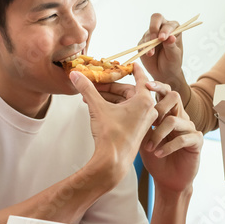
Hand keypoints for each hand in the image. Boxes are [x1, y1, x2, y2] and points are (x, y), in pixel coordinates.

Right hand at [71, 64, 156, 180]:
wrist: (113, 161)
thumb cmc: (111, 135)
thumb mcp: (97, 107)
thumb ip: (87, 89)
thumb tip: (75, 75)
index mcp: (144, 101)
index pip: (141, 78)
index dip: (134, 69)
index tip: (131, 62)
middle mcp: (149, 109)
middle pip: (129, 91)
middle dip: (110, 87)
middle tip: (95, 83)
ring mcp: (145, 120)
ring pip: (127, 102)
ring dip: (110, 98)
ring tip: (90, 96)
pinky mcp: (139, 129)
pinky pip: (128, 112)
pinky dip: (115, 108)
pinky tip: (98, 107)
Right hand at [139, 13, 185, 86]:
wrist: (164, 73)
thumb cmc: (172, 62)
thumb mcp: (174, 55)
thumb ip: (171, 46)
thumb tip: (171, 37)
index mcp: (174, 29)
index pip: (168, 24)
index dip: (165, 29)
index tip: (162, 38)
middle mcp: (162, 28)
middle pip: (156, 18)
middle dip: (154, 27)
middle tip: (154, 39)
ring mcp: (152, 34)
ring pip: (148, 32)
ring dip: (149, 42)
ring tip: (151, 53)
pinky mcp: (143, 42)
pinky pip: (142, 42)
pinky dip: (144, 47)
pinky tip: (148, 54)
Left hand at [139, 80, 201, 195]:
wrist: (168, 180)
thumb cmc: (154, 157)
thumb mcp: (142, 137)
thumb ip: (138, 121)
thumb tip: (120, 104)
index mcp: (167, 113)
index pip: (164, 93)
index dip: (157, 86)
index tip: (145, 84)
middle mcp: (180, 117)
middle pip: (175, 97)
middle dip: (159, 105)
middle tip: (149, 118)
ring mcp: (189, 128)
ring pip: (174, 120)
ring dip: (158, 134)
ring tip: (148, 147)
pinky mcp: (196, 141)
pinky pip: (183, 138)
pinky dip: (167, 146)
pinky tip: (158, 153)